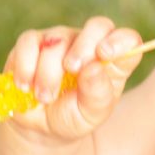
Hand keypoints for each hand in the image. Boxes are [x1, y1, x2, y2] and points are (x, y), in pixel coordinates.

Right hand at [3, 16, 141, 139]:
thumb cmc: (74, 117)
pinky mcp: (32, 43)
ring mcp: (62, 39)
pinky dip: (26, 65)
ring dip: (49, 71)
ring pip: (58, 39)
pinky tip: (25, 86)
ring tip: (45, 97)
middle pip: (97, 26)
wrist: (40, 128)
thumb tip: (93, 69)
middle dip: (84, 47)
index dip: (120, 42)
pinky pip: (28, 42)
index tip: (105, 54)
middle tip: (72, 69)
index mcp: (113, 61)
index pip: (128, 40)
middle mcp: (90, 44)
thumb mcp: (91, 114)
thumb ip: (97, 93)